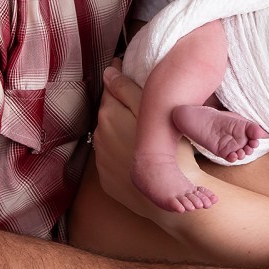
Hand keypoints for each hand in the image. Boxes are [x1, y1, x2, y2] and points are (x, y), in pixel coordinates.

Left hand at [93, 67, 196, 217]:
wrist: (169, 198)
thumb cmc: (168, 151)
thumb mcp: (152, 111)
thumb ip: (127, 89)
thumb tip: (108, 71)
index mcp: (109, 115)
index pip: (110, 88)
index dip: (120, 78)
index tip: (128, 71)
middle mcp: (99, 136)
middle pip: (109, 112)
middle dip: (120, 105)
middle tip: (142, 102)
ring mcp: (101, 160)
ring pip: (110, 135)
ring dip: (121, 129)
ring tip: (142, 129)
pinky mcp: (107, 179)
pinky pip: (112, 158)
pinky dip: (122, 152)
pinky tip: (138, 152)